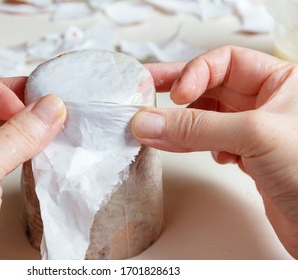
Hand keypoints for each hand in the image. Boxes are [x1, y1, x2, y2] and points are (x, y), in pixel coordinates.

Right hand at [132, 46, 297, 257]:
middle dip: (176, 91)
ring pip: (207, 118)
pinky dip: (195, 146)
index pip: (225, 62)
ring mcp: (255, 132)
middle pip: (211, 87)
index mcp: (281, 81)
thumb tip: (151, 121)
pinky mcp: (248, 158)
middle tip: (145, 88)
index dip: (195, 74)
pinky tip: (193, 151)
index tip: (174, 96)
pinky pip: (210, 142)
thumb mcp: (255, 136)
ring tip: (154, 129)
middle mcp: (268, 103)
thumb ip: (197, 127)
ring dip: (180, 124)